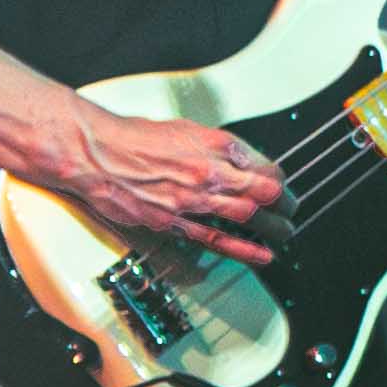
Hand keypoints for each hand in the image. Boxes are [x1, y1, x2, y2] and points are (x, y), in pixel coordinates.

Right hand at [67, 110, 284, 264]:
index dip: (279, 180)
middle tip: (292, 212)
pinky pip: (214, 239)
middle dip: (284, 205)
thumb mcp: (186, 129)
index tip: (281, 186)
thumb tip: (240, 161)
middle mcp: (208, 171)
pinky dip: (242, 250)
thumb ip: (216, 148)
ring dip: (272, 229)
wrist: (95, 153)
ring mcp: (191, 199)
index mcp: (215, 144)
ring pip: (246, 217)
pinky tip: (262, 256)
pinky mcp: (172, 222)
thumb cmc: (134, 138)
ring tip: (285, 234)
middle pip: (264, 193)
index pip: (265, 166)